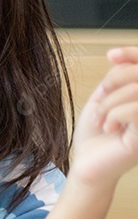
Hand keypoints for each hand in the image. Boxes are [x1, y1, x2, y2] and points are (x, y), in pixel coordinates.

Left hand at [71, 47, 137, 188]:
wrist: (87, 164)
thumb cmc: (96, 133)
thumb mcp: (104, 98)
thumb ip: (117, 77)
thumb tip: (118, 56)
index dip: (133, 54)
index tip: (111, 56)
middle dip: (116, 80)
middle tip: (101, 98)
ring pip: (137, 91)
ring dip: (110, 102)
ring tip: (101, 118)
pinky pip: (136, 110)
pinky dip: (114, 114)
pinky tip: (108, 127)